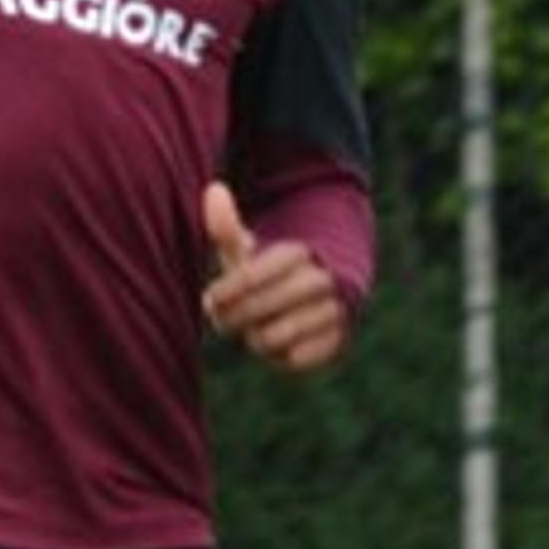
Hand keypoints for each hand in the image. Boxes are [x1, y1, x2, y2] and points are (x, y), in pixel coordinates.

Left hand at [200, 182, 349, 374]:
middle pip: (263, 308)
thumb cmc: (266, 271)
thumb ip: (227, 227)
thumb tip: (214, 189)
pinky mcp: (337, 341)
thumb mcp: (248, 248)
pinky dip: (279, 356)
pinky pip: (297, 359)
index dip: (227, 291)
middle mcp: (322, 280)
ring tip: (250, 329)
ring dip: (255, 337)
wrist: (317, 293)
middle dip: (235, 317)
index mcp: (298, 253)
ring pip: (277, 337)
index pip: (254, 275)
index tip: (211, 299)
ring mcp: (333, 312)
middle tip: (222, 319)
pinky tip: (275, 344)